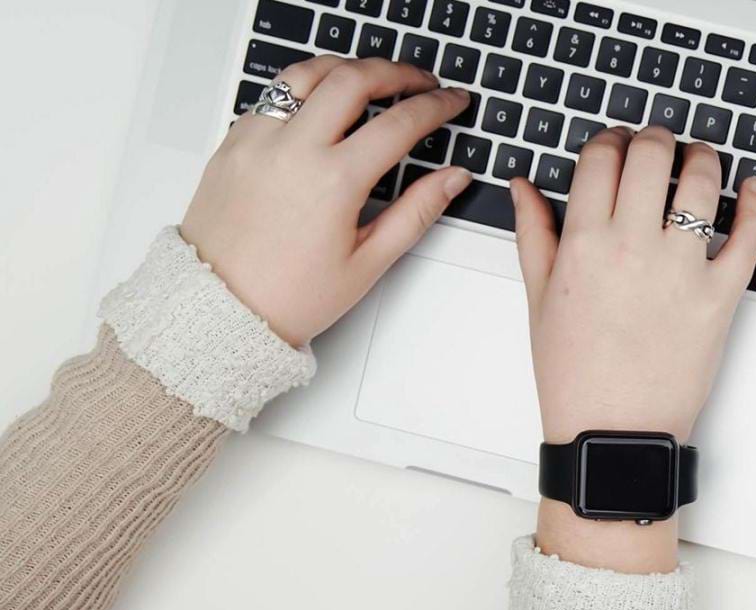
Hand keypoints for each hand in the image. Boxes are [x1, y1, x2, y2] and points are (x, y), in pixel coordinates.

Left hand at [180, 56, 473, 345]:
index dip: (436, 105)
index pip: (399, 122)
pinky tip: (322, 105)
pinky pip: (272, 97)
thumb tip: (452, 179)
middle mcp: (292, 150)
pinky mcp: (233, 143)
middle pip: (353, 79)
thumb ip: (417, 212)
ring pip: (307, 74)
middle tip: (420, 81)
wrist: (218, 309)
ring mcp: (257, 141)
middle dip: (396, 72)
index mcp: (333, 181)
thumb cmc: (288, 296)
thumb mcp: (368, 262)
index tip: (452, 102)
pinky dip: (305, 90)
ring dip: (347, 68)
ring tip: (371, 78)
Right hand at [513, 126, 755, 572]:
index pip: (601, 158)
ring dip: (704, 158)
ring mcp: (682, 270)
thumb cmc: (575, 375)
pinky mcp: (721, 296)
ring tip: (701, 158)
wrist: (613, 433)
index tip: (617, 144)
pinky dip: (754, 204)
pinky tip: (750, 189)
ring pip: (702, 183)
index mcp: (584, 243)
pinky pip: (749, 237)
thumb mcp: (539, 299)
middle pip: (651, 155)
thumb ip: (534, 233)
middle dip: (656, 137)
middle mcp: (633, 247)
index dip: (611, 139)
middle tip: (659, 143)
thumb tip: (524, 185)